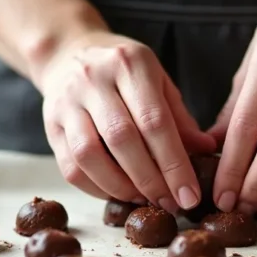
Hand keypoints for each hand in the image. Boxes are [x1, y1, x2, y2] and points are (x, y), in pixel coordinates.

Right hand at [36, 31, 215, 212]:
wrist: (68, 53)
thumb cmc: (123, 72)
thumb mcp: (158, 81)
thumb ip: (180, 117)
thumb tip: (207, 152)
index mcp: (130, 64)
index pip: (155, 121)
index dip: (174, 164)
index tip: (190, 195)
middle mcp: (94, 79)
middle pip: (122, 139)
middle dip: (150, 180)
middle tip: (170, 203)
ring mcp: (67, 102)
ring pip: (90, 155)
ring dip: (121, 187)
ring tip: (144, 199)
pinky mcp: (49, 125)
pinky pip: (70, 167)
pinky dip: (96, 188)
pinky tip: (118, 193)